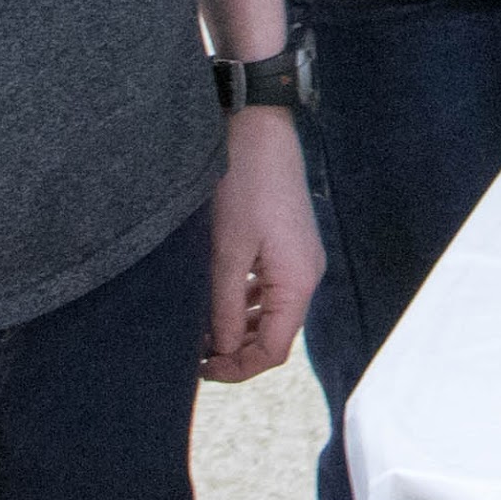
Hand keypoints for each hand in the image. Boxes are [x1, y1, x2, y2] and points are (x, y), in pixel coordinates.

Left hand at [204, 107, 319, 382]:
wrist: (259, 129)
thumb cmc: (243, 187)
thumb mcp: (226, 253)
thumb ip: (224, 308)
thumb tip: (221, 350)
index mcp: (298, 282)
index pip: (274, 350)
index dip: (237, 369)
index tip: (199, 370)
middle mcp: (307, 275)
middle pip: (276, 334)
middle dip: (237, 350)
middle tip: (193, 353)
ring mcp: (300, 258)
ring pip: (272, 313)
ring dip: (239, 327)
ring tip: (199, 329)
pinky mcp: (289, 244)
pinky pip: (271, 288)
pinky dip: (246, 303)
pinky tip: (217, 299)